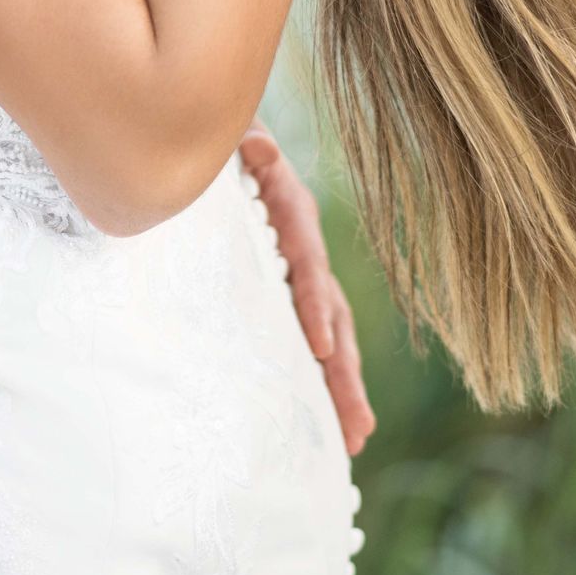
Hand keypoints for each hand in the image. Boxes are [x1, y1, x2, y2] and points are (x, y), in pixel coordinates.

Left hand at [239, 130, 373, 456]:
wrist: (218, 138)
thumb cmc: (220, 139)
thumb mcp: (231, 136)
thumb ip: (245, 146)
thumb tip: (257, 149)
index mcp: (291, 213)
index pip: (308, 263)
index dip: (315, 304)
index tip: (321, 348)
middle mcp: (305, 249)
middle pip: (333, 314)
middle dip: (344, 372)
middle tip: (357, 426)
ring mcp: (298, 274)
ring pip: (329, 335)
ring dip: (340, 387)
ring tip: (353, 438)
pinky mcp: (282, 290)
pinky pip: (302, 337)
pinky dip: (315, 378)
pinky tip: (321, 423)